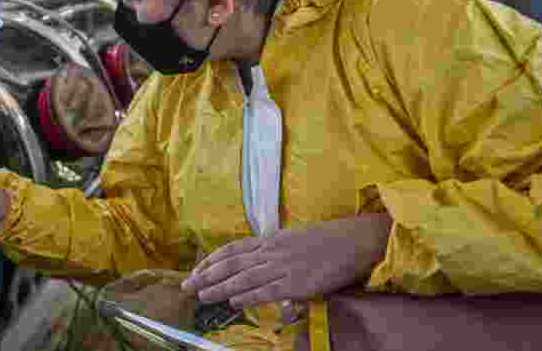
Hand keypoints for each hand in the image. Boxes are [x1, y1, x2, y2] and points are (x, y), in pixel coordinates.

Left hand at [180, 214, 391, 307]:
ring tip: (202, 295)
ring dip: (220, 287)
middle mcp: (272, 251)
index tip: (196, 270)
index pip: (233, 249)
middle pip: (231, 263)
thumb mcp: (294, 241)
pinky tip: (233, 301)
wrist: (354, 241)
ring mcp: (283, 266)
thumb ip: (274, 254)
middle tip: (187, 286)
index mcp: (271, 239)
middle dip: (206, 275)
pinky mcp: (297, 282)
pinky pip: (267, 290)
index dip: (212, 260)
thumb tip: (258, 269)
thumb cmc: (327, 242)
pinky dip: (248, 295)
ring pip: (243, 277)